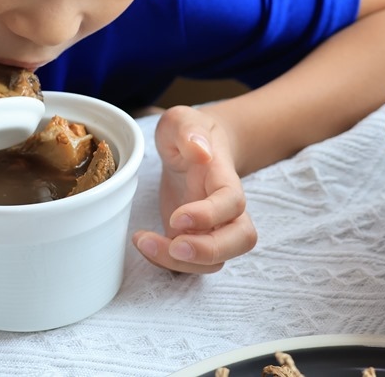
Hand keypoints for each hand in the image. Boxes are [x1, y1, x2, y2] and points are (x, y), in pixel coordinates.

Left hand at [132, 105, 256, 272]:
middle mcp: (227, 208)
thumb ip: (188, 130)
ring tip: (143, 241)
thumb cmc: (189, 134)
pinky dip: (166, 262)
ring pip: (215, 260)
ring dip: (181, 263)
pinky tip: (143, 243)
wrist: (195, 147)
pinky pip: (190, 264)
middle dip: (208, 251)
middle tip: (173, 247)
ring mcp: (213, 228)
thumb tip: (200, 150)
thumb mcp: (182, 121)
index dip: (210, 215)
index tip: (178, 217)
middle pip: (240, 240)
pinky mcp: (195, 240)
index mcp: (224, 177)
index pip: (232, 202)